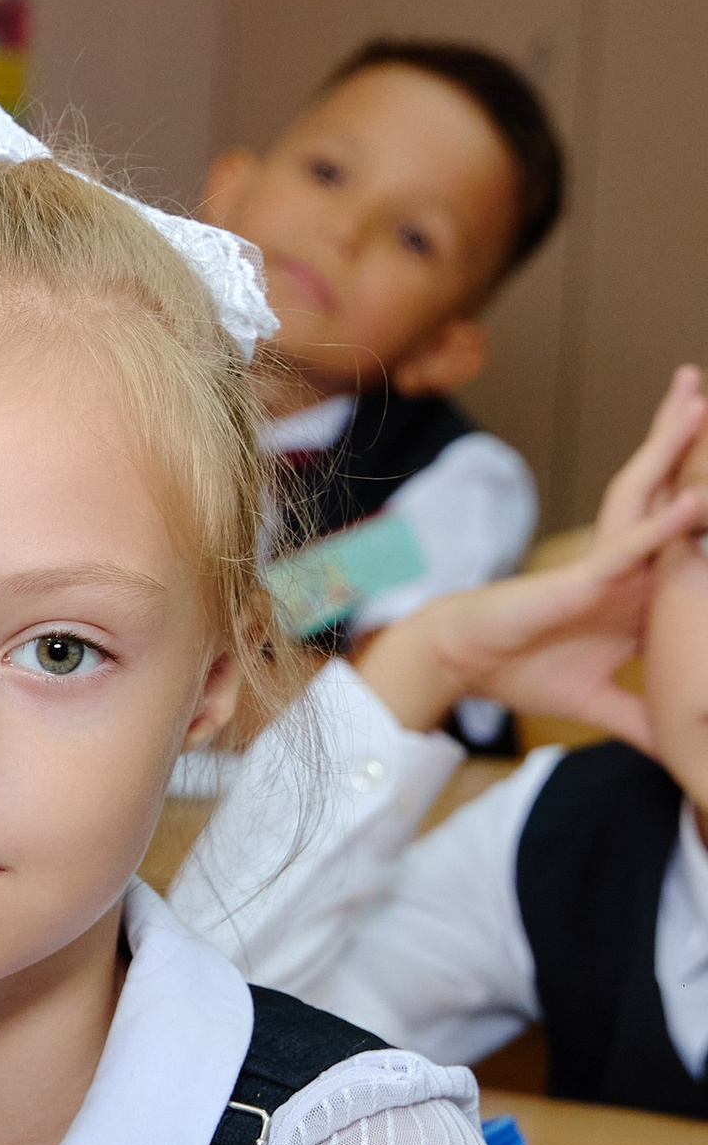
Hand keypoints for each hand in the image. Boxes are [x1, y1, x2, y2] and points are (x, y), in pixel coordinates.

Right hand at [357, 367, 707, 741]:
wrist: (462, 666)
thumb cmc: (519, 670)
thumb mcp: (599, 703)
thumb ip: (641, 720)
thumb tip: (678, 748)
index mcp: (638, 591)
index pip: (691, 540)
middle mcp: (627, 566)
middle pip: (672, 495)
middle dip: (692, 446)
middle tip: (706, 395)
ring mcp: (607, 566)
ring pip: (651, 498)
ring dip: (675, 449)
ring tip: (699, 402)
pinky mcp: (583, 580)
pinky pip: (629, 547)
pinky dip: (664, 527)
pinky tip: (696, 500)